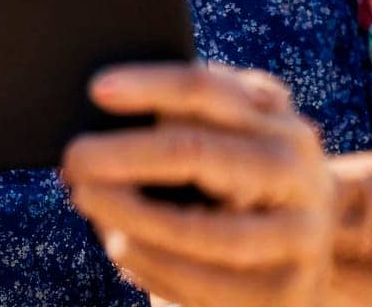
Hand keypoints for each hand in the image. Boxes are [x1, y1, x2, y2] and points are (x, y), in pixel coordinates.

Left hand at [61, 63, 334, 306]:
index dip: (150, 86)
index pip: (206, 90)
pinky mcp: (283, 292)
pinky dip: (154, 264)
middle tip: (74, 157)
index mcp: (276, 119)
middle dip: (126, 154)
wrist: (295, 251)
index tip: (97, 89)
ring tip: (86, 200)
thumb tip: (104, 108)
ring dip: (134, 217)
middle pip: (199, 153)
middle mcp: (295, 171)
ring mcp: (297, 235)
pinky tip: (119, 245)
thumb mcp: (226, 139)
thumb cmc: (235, 179)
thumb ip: (184, 119)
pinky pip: (207, 282)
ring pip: (206, 230)